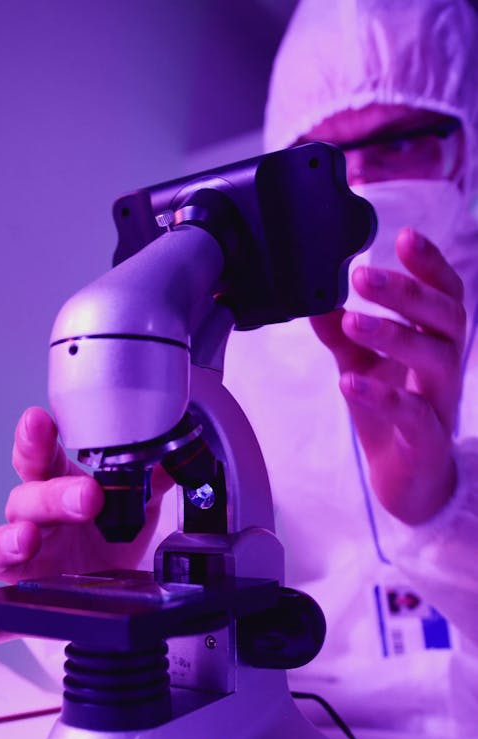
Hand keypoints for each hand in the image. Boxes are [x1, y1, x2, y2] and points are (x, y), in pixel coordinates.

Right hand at [0, 407, 172, 647]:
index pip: (40, 457)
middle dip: (54, 495)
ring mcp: (21, 558)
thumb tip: (171, 461)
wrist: (109, 581)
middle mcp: (32, 519)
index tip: (38, 423)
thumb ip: (150, 482)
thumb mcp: (135, 507)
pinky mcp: (21, 596)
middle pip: (27, 500)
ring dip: (5, 542)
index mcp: (55, 486)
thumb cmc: (109, 534)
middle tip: (88, 496)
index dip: (35, 440)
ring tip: (26, 539)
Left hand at [311, 227, 464, 524]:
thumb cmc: (391, 415)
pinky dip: (382, 396)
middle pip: (444, 317)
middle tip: (364, 275)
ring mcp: (441, 402)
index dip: (431, 265)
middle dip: (407, 291)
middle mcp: (446, 366)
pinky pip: (413, 413)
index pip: (445, 294)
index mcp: (435, 341)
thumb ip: (341, 334)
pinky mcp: (428, 439)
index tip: (405, 236)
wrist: (408, 480)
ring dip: (394, 334)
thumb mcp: (361, 364)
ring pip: (435, 358)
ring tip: (353, 320)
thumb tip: (314, 299)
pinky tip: (350, 382)